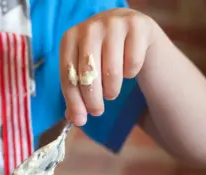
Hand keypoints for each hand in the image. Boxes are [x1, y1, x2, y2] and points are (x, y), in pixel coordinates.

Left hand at [60, 8, 159, 125]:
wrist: (130, 29)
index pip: (68, 75)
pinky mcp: (137, 25)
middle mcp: (90, 27)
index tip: (81, 120)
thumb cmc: (101, 54)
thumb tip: (74, 119)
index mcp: (69, 37)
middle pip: (88, 74)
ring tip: (111, 93)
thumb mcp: (84, 69)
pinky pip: (133, 62)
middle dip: (92, 99)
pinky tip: (128, 72)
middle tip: (97, 112)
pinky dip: (130, 73)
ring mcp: (114, 23)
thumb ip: (76, 93)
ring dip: (111, 90)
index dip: (74, 101)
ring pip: (111, 70)